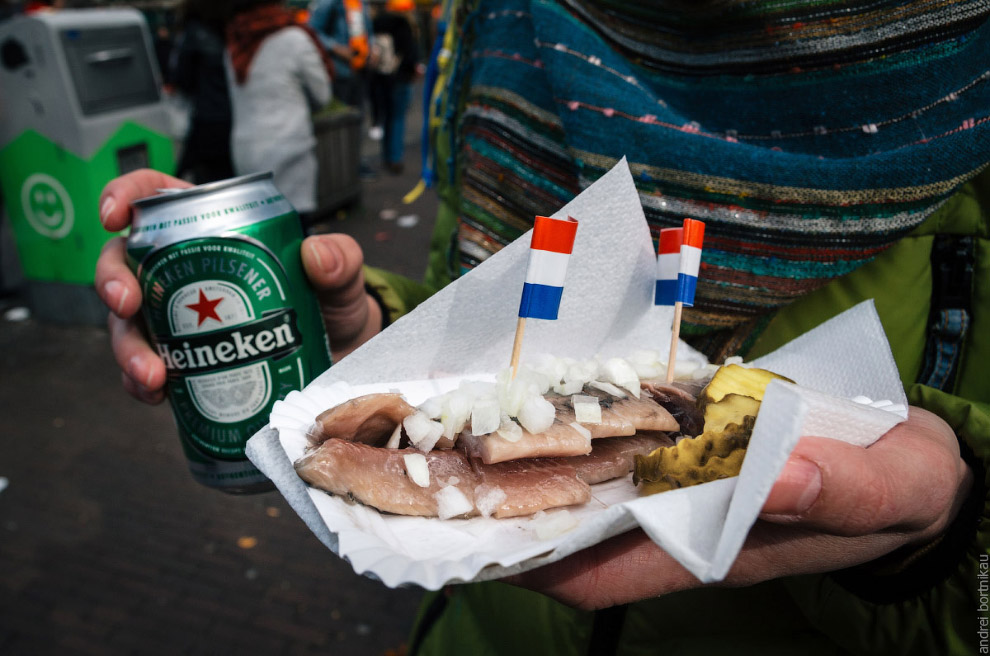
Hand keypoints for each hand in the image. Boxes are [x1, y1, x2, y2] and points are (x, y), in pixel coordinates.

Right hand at [94, 169, 381, 404]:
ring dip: (127, 348)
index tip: (113, 215)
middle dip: (112, 282)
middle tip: (127, 304)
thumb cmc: (331, 302)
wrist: (337, 358)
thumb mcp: (342, 276)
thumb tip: (317, 254)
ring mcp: (176, 318)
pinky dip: (141, 383)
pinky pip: (145, 370)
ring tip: (152, 375)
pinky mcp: (182, 361)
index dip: (125, 197)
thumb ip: (340, 259)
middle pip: (125, 264)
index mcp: (213, 230)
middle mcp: (184, 272)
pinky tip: (155, 395)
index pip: (158, 199)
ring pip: (128, 324)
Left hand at [504, 407, 972, 609]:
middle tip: (445, 466)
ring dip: (538, 457)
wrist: (913, 458)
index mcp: (714, 550)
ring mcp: (684, 481)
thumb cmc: (900, 488)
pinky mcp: (695, 441)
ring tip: (471, 422)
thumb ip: (836, 491)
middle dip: (516, 505)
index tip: (472, 543)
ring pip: (593, 479)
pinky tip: (550, 384)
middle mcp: (682, 521)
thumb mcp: (887, 491)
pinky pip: (626, 434)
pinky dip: (588, 416)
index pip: (605, 574)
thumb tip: (779, 473)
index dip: (537, 565)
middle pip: (581, 525)